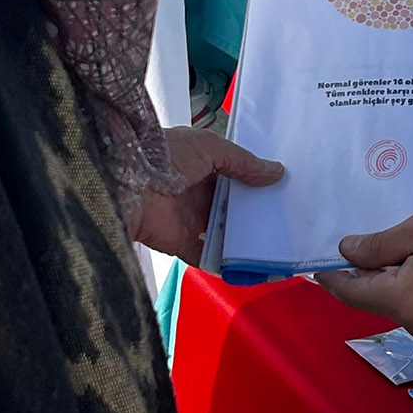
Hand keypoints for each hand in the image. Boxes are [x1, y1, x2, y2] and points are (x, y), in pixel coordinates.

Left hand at [127, 126, 282, 265]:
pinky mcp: (182, 243)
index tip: (282, 189)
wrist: (127, 184)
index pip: (234, 175)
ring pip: (224, 232)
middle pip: (232, 206)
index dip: (256, 181)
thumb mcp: (210, 147)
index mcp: (202, 165)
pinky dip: (226, 263)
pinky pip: (208, 256)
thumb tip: (276, 172)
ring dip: (244, 238)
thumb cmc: (164, 155)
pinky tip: (251, 265)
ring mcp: (190, 219)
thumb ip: (243, 161)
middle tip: (286, 217)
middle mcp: (197, 192)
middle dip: (254, 211)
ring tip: (277, 243)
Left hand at [315, 203, 412, 335]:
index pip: (352, 293)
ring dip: (392, 276)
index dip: (332, 277)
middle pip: (376, 298)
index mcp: (402, 302)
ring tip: (400, 242)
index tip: (316, 265)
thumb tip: (347, 253)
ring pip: (400, 300)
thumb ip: (379, 245)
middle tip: (362, 240)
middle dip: (365, 273)